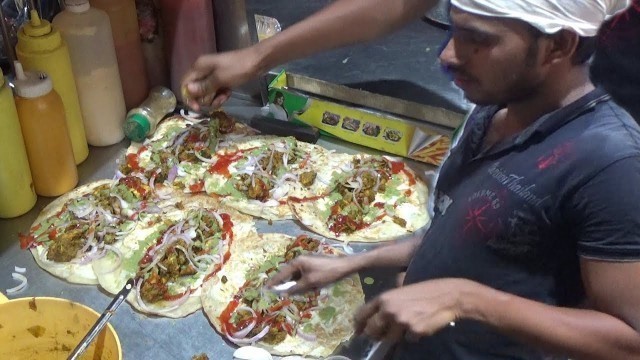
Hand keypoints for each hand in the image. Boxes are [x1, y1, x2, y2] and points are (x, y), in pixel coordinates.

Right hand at [181, 47, 261, 110]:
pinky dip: (221, 94)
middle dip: (205, 98)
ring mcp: (213, 74)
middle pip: (196, 90)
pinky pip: (216, 90)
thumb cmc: (238, 68)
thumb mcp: (220, 79)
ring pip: (207, 92)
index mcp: (199, 67)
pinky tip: (229, 93)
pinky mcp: (222, 78)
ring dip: (214, 98)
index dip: (189, 97)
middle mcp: (203, 70)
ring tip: (225, 97)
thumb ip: (203, 86)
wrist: (258, 61)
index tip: (198, 108)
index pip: (185, 84)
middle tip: (217, 100)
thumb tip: (187, 90)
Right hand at [265, 255, 354, 293]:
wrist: (344, 267)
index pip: (282, 274)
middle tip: (279, 294)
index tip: (266, 289)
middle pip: (289, 275)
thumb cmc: (326, 273)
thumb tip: (284, 293)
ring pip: (297, 277)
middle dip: (286, 285)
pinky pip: (304, 276)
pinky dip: (303, 283)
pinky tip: (307, 289)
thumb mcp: (310, 282)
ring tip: (295, 292)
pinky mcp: (313, 267)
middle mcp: (300, 261)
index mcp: (297, 262)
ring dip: (296, 285)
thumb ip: (296, 288)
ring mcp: (307, 263)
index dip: (274, 282)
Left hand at [354, 278, 485, 341]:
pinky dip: (413, 336)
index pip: (362, 314)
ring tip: (407, 325)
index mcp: (384, 298)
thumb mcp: (401, 289)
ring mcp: (401, 322)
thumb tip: (377, 314)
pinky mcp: (413, 331)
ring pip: (390, 338)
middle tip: (380, 335)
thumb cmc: (425, 290)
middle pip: (372, 331)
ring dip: (396, 335)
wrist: (447, 295)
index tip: (357, 331)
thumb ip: (388, 301)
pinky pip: (408, 340)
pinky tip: (420, 325)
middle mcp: (389, 310)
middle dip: (375, 335)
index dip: (358, 325)